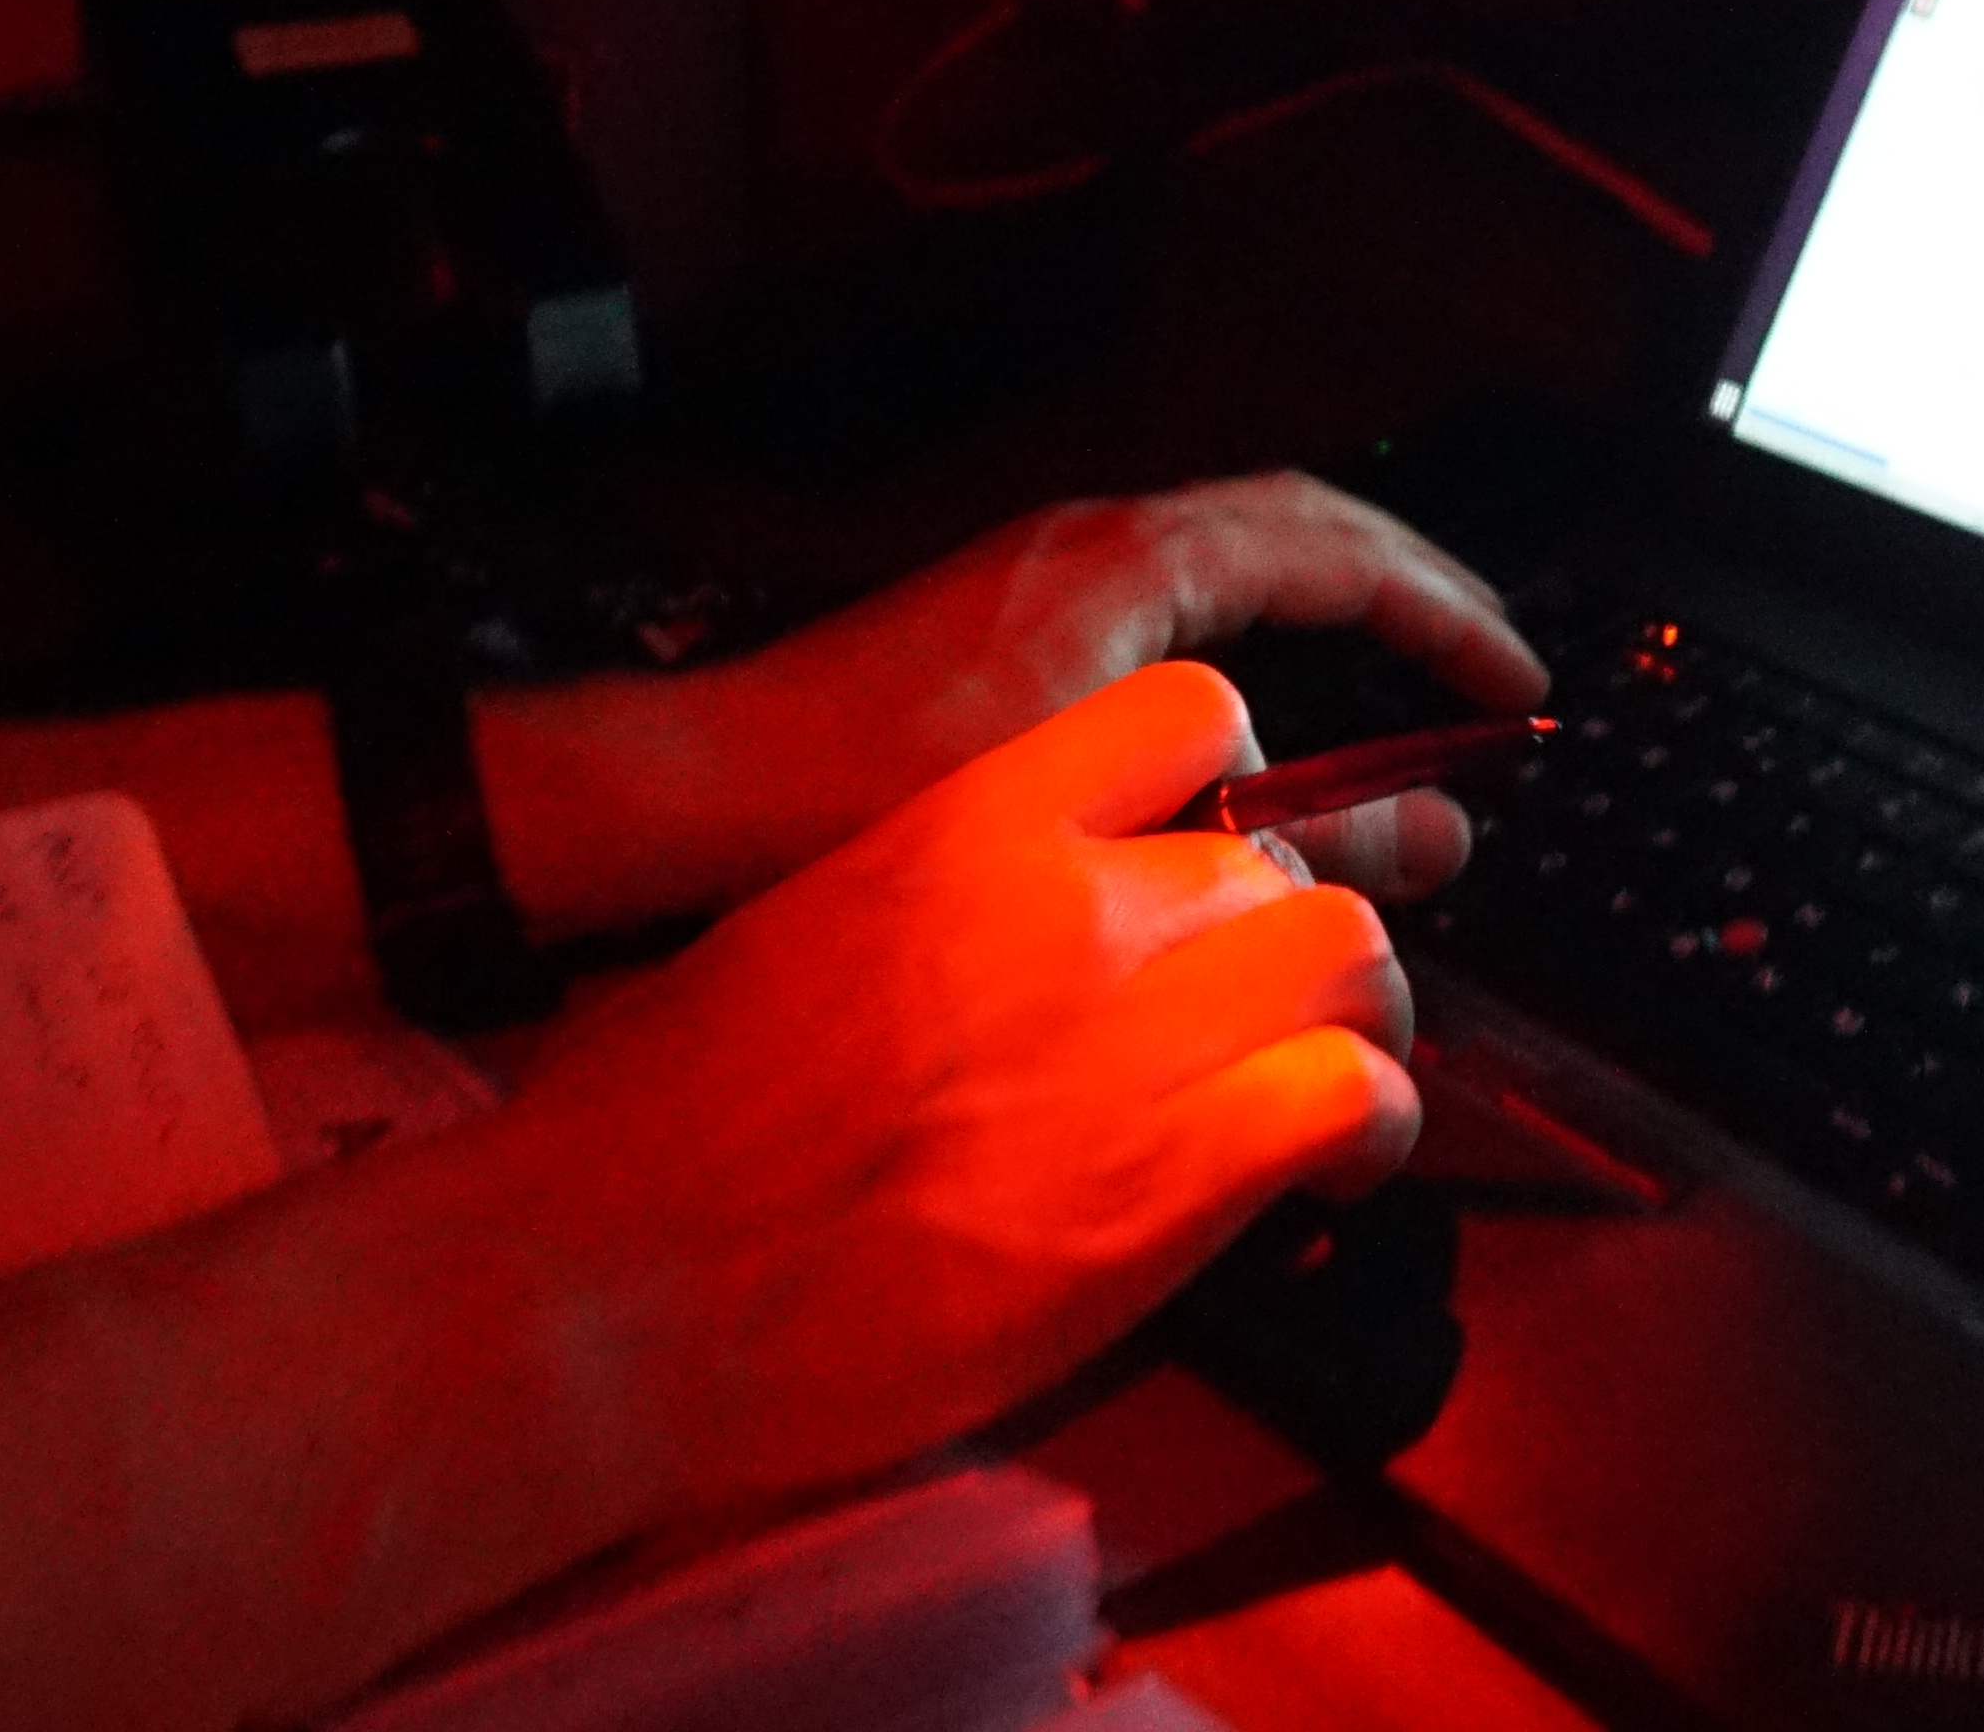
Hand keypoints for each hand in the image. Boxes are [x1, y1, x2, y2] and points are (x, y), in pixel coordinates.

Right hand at [470, 661, 1418, 1514]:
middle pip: (1288, 859)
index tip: (1229, 861)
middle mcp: (1069, 900)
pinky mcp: (1166, 1180)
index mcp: (971, 820)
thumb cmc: (662, 1124)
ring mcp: (1125, 1033)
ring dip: (1355, 1030)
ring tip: (1322, 1103)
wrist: (613, 1272)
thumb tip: (1008, 943)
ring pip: (1352, 956)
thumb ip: (941, 903)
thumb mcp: (803, 931)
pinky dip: (1370, 1134)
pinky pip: (1354, 1099)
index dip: (1238, 790)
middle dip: (1301, 941)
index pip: (1193, 710)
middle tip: (1268, 1029)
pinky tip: (1329, 1180)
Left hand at [696, 474, 1547, 901]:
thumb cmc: (875, 795)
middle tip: (1480, 658)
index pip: (1343, 548)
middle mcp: (1095, 540)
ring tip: (1392, 683)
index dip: (1448, 611)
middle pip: (1297, 523)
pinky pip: (1170, 597)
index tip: (1515, 676)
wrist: (697, 796)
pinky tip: (1250, 731)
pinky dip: (1246, 638)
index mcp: (1136, 559)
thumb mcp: (1120, 814)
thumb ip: (1288, 827)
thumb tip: (1427, 842)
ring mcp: (1043, 571)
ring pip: (1230, 555)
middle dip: (1404, 584)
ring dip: (1324, 604)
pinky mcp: (1003, 623)